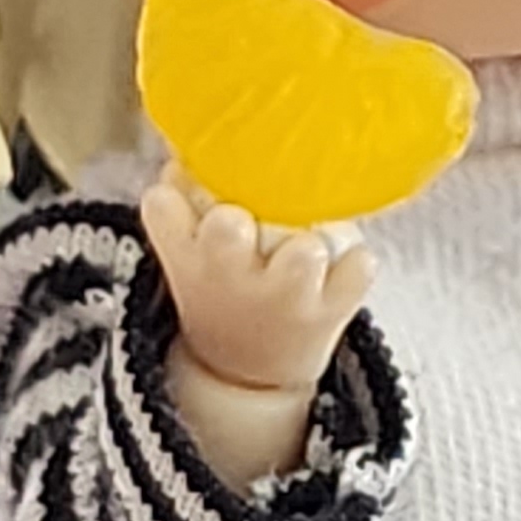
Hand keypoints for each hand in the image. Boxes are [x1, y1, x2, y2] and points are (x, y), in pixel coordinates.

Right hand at [140, 170, 369, 399]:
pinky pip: (358, 268)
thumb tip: (190, 149)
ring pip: (304, 252)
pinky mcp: (330, 311)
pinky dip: (357, 265)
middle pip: (227, 226)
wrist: (246, 371)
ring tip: (306, 252)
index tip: (196, 197)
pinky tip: (344, 266)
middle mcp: (229, 277)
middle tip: (250, 227)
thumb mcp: (188, 252)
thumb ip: (185, 196)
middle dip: (237, 219)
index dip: (178, 190)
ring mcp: (283, 296)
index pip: (162, 203)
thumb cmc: (223, 286)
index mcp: (187, 257)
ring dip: (309, 246)